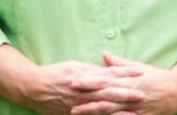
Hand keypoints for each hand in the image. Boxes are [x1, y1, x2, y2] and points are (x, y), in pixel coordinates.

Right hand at [15, 60, 145, 114]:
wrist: (34, 88)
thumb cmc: (55, 74)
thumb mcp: (75, 66)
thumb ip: (92, 70)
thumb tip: (109, 68)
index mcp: (84, 76)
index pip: (108, 74)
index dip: (124, 73)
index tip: (139, 72)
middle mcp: (82, 91)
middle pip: (108, 92)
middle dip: (126, 94)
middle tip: (142, 95)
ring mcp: (78, 105)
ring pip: (101, 108)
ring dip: (118, 111)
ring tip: (134, 113)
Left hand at [67, 53, 176, 114]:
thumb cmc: (157, 78)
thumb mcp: (138, 67)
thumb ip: (119, 63)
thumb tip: (103, 54)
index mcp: (130, 79)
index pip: (106, 79)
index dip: (90, 80)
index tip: (74, 79)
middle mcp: (131, 93)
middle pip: (105, 95)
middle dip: (86, 96)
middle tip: (69, 94)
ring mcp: (135, 107)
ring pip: (111, 110)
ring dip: (92, 111)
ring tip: (75, 111)